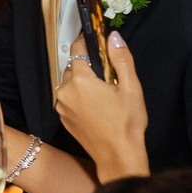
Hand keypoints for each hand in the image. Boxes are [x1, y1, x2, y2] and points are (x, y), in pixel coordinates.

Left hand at [55, 31, 148, 181]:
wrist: (117, 155)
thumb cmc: (126, 123)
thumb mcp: (130, 87)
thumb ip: (121, 59)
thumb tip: (113, 37)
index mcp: (80, 81)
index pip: (77, 50)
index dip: (86, 42)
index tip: (94, 39)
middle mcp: (65, 92)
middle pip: (73, 67)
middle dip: (88, 65)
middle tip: (107, 72)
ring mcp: (61, 106)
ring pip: (69, 83)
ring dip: (83, 81)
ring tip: (104, 90)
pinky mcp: (63, 118)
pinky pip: (68, 98)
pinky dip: (79, 96)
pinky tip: (96, 104)